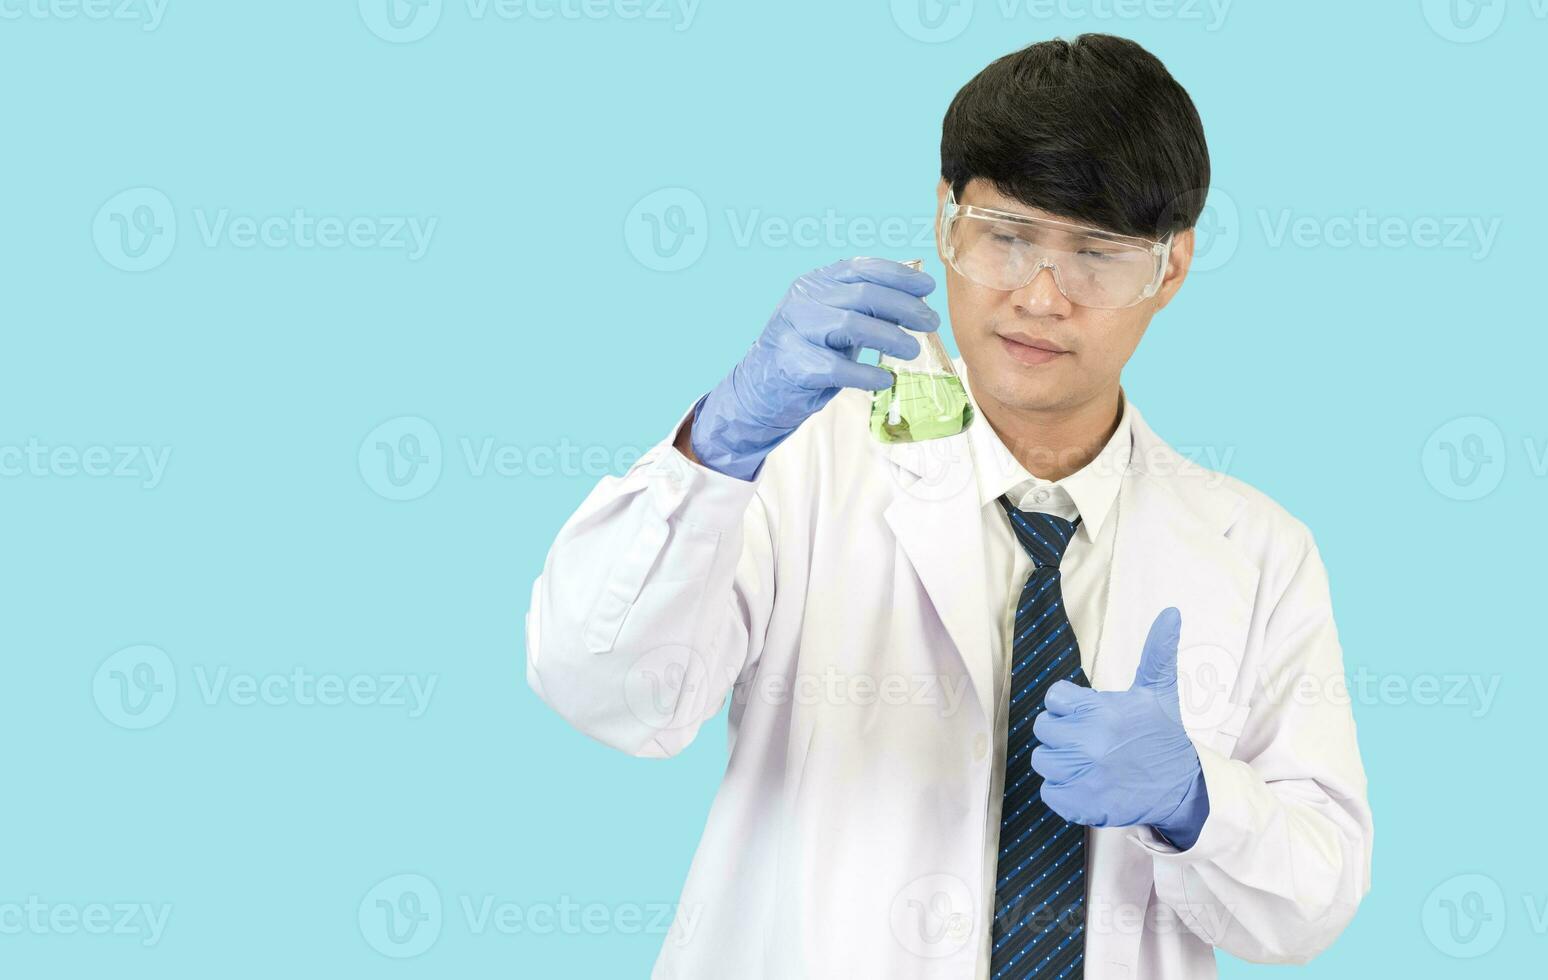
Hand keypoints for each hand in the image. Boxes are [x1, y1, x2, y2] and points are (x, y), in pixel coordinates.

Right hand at [689, 257, 938, 480]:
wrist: (761, 388)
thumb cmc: (808, 352)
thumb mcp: (834, 319)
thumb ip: (865, 307)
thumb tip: (916, 301)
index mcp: (816, 282)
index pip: (863, 268)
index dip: (899, 275)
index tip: (928, 287)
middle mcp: (804, 299)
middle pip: (864, 294)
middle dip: (905, 307)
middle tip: (930, 322)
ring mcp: (796, 330)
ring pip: (852, 325)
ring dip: (890, 337)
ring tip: (912, 349)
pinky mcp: (794, 364)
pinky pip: (838, 367)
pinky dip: (867, 375)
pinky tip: (885, 380)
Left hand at [1030, 607, 1210, 848]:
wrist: (1183, 787)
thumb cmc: (1164, 735)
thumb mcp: (1159, 692)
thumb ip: (1157, 651)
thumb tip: (1171, 612)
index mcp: (1100, 713)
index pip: (1054, 699)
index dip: (1069, 706)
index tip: (1088, 714)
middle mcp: (1088, 745)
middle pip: (1044, 730)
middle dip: (1064, 732)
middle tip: (1092, 739)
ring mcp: (1083, 777)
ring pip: (1043, 761)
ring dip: (1062, 761)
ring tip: (1091, 761)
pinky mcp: (1079, 805)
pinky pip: (1049, 792)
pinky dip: (1064, 790)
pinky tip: (1089, 783)